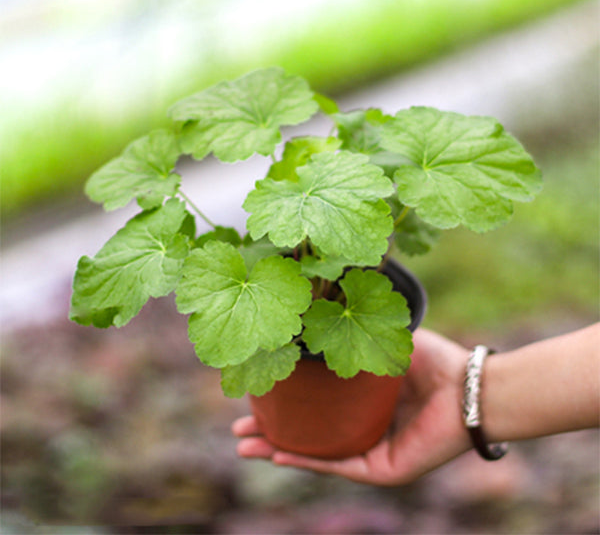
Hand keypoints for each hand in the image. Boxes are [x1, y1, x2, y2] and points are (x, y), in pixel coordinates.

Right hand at [232, 328, 472, 485]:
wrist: (469, 385)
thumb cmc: (434, 360)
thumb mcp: (383, 341)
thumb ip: (354, 330)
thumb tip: (318, 307)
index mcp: (362, 402)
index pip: (315, 407)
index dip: (284, 403)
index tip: (255, 393)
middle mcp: (363, 428)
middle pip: (308, 433)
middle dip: (271, 430)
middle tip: (239, 426)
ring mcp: (372, 451)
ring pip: (315, 454)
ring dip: (278, 450)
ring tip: (244, 445)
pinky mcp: (384, 469)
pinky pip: (338, 466)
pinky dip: (307, 461)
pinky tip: (279, 453)